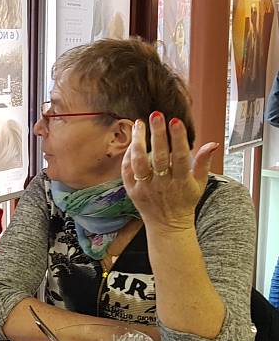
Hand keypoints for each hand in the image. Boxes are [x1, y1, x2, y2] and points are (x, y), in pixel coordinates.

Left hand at [122, 112, 218, 233]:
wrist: (168, 226)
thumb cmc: (185, 201)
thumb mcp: (199, 184)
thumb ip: (203, 163)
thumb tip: (212, 144)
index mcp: (181, 181)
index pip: (180, 157)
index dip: (178, 139)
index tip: (175, 121)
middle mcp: (162, 184)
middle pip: (159, 157)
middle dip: (158, 135)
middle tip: (156, 115)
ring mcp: (145, 188)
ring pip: (139, 163)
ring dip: (138, 142)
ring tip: (139, 124)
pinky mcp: (132, 191)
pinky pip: (127, 171)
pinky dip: (128, 156)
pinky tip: (132, 142)